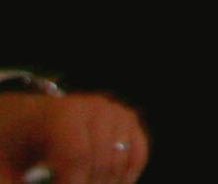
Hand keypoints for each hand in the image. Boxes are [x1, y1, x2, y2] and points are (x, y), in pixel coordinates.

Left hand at [0, 90, 148, 183]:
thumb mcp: (3, 167)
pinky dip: (125, 176)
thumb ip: (17, 182)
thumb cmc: (11, 145)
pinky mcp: (128, 120)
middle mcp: (94, 107)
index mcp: (60, 114)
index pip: (78, 155)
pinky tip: (108, 183)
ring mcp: (115, 112)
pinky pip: (138, 154)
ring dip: (105, 182)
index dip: (73, 183)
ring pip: (122, 160)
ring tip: (83, 183)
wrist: (23, 119)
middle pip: (102, 161)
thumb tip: (36, 183)